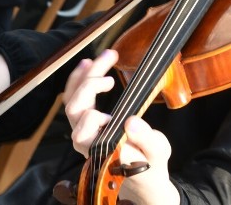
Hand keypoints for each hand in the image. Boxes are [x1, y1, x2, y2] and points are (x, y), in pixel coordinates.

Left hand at [63, 50, 178, 204]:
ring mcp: (83, 129)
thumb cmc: (149, 164)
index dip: (94, 119)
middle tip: (111, 60)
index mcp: (100, 151)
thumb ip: (146, 140)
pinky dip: (79, 79)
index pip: (84, 133)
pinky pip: (74, 98)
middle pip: (76, 109)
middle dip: (91, 82)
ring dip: (85, 76)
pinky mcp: (86, 120)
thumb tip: (132, 122)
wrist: (142, 172)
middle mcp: (86, 140)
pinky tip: (89, 64)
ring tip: (101, 57)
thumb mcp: (157, 153)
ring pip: (73, 100)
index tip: (112, 114)